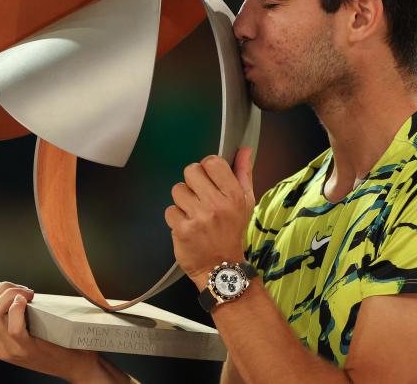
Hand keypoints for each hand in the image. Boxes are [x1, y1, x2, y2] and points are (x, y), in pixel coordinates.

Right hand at [0, 282, 120, 382]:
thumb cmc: (57, 340)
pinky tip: (29, 301)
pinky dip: (18, 308)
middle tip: (26, 291)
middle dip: (3, 287)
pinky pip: (13, 328)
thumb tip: (16, 289)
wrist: (76, 366)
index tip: (9, 286)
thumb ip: (17, 315)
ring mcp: (10, 349)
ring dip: (11, 294)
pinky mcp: (26, 350)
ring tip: (29, 295)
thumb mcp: (29, 328)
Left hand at [164, 148, 255, 289]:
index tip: (209, 180)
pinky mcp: (182, 230)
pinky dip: (176, 218)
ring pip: (178, 189)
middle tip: (200, 197)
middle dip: (193, 183)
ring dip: (183, 200)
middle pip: (191, 171)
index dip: (207, 168)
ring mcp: (198, 217)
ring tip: (193, 213)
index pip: (212, 162)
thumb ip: (244, 173)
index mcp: (234, 195)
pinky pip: (170, 210)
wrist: (221, 268)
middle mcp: (217, 204)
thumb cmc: (232, 232)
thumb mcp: (246, 203)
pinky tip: (187, 225)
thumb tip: (244, 149)